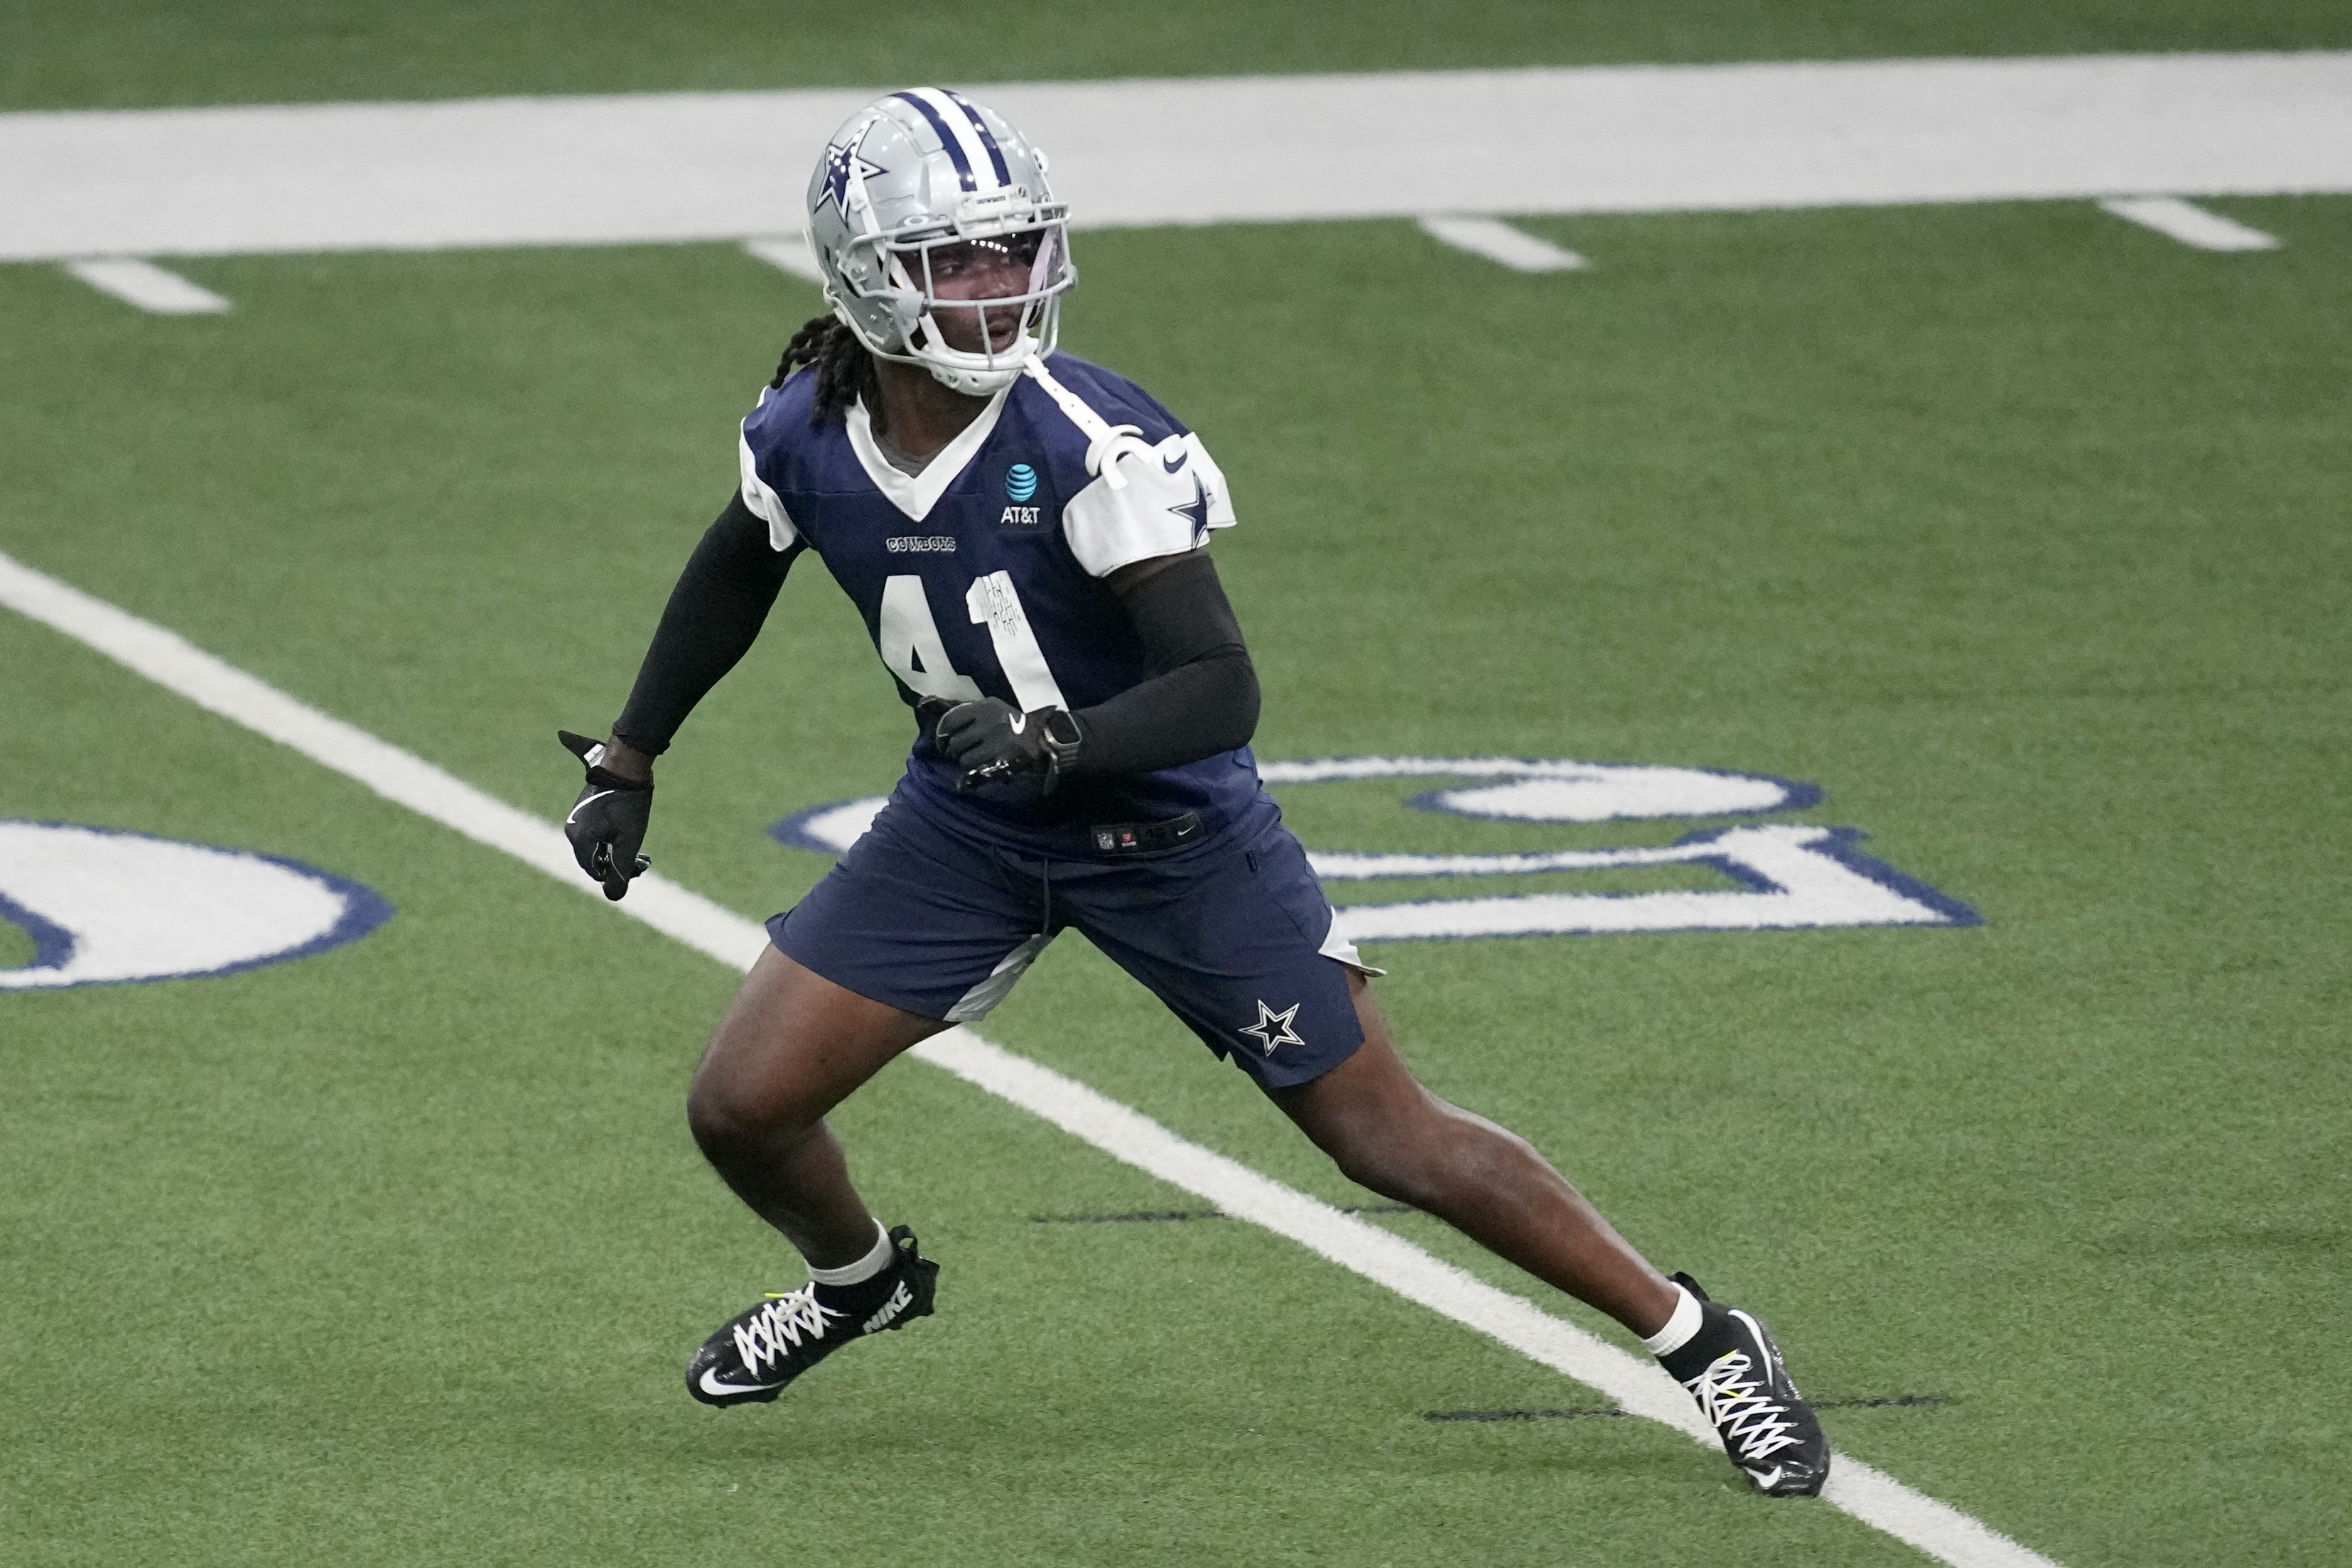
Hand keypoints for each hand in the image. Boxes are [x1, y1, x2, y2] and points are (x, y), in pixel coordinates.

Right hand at [558, 729, 652, 899]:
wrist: (625, 766)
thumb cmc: (629, 804)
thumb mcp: (629, 841)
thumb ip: (620, 870)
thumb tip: (613, 896)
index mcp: (579, 840)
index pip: (595, 871)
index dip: (617, 874)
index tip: (639, 866)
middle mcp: (572, 830)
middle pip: (594, 860)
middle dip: (617, 864)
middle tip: (643, 860)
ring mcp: (576, 819)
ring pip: (595, 846)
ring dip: (616, 851)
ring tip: (640, 851)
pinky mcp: (583, 810)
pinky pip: (595, 833)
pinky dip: (611, 839)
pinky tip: (627, 834)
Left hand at [932, 699, 1081, 793]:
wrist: (1046, 739)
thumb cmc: (1012, 724)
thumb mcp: (988, 710)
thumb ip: (960, 710)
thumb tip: (923, 703)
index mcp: (985, 706)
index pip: (949, 720)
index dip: (942, 735)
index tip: (944, 742)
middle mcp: (991, 721)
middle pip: (955, 743)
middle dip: (954, 752)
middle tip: (961, 755)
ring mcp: (998, 741)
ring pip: (964, 760)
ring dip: (966, 764)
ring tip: (976, 761)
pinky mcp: (1004, 760)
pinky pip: (976, 772)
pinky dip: (973, 776)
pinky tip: (980, 771)